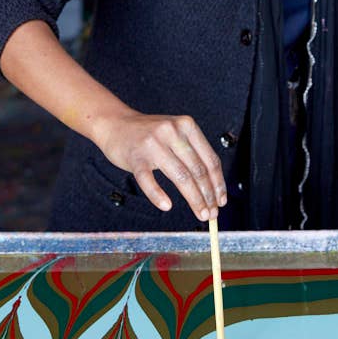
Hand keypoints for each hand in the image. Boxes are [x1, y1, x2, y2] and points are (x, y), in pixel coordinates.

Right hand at [93, 112, 226, 220]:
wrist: (116, 124)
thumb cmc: (149, 134)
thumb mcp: (175, 133)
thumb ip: (192, 152)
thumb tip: (212, 188)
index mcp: (187, 126)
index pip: (210, 160)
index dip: (218, 184)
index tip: (222, 201)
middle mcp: (172, 132)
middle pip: (197, 170)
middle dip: (208, 196)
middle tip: (212, 214)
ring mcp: (153, 144)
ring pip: (180, 177)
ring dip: (194, 199)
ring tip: (200, 214)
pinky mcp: (135, 157)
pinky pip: (148, 180)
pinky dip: (158, 195)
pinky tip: (166, 206)